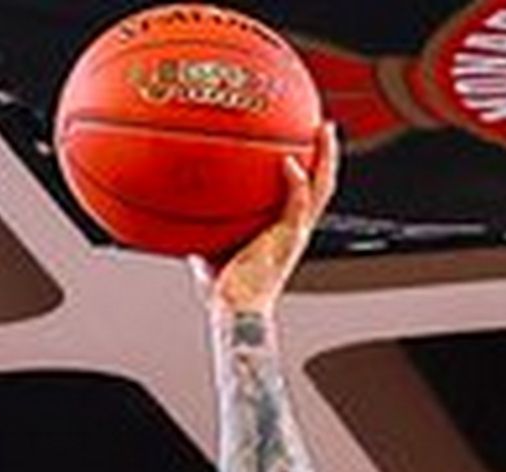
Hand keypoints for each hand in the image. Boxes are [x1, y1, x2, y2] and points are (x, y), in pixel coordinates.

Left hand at [192, 123, 338, 317]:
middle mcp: (296, 228)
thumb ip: (202, 233)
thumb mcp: (209, 252)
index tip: (301, 144)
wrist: (235, 311)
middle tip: (323, 126)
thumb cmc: (223, 292)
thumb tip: (179, 216)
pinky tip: (288, 163)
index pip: (302, 194)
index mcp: (284, 230)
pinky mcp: (289, 239)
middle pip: (322, 183)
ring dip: (327, 157)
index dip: (306, 169)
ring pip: (322, 187)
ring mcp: (295, 232)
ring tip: (325, 128)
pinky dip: (296, 183)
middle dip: (326, 153)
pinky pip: (298, 204)